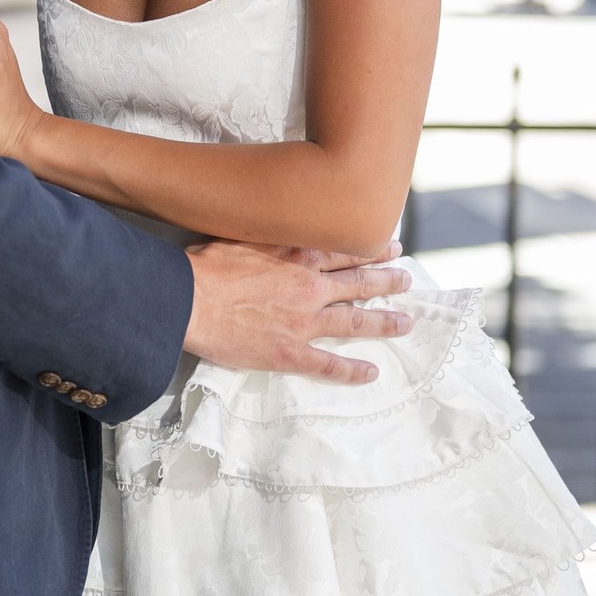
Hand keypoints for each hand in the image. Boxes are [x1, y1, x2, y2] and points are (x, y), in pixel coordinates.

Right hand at [182, 239, 415, 384]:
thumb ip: (269, 234)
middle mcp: (310, 287)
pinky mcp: (290, 352)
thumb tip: (279, 221)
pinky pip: (329, 365)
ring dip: (384, 322)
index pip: (345, 252)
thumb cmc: (206, 265)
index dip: (370, 249)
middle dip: (387, 280)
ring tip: (405, 322)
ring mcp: (304, 322)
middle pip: (359, 283)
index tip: (390, 246)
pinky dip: (353, 371)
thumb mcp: (243, 234)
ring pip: (355, 322)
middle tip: (406, 278)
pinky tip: (371, 373)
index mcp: (298, 257)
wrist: (188, 299)